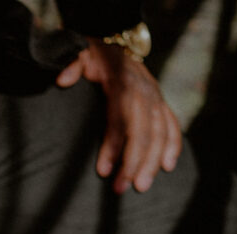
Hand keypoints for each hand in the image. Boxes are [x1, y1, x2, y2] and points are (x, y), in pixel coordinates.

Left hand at [56, 39, 181, 193]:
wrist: (113, 41)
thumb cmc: (91, 56)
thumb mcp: (79, 54)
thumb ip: (70, 64)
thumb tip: (62, 81)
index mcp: (122, 82)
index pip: (119, 119)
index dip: (113, 145)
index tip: (103, 170)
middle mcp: (143, 91)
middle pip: (143, 132)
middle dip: (133, 163)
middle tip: (121, 189)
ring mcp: (155, 96)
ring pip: (160, 133)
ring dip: (152, 161)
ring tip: (141, 186)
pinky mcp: (161, 102)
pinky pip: (172, 124)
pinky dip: (173, 145)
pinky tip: (167, 167)